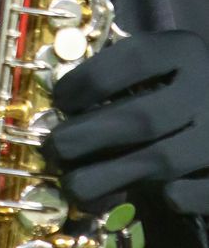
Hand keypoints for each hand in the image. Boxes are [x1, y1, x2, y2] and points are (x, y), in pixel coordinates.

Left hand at [45, 30, 208, 214]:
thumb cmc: (178, 88)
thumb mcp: (160, 66)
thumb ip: (123, 76)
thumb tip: (65, 107)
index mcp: (185, 51)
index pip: (134, 58)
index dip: (89, 79)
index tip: (59, 100)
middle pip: (143, 117)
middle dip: (89, 137)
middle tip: (54, 149)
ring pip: (164, 160)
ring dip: (111, 175)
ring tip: (74, 185)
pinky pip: (197, 193)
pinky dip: (172, 197)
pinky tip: (147, 197)